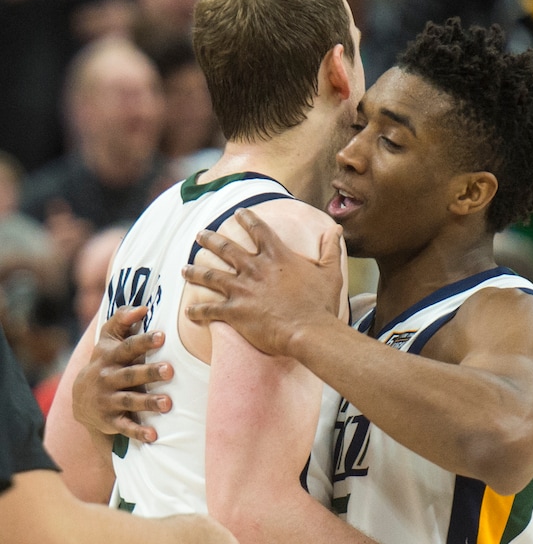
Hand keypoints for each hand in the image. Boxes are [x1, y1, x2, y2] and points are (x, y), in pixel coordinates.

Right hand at [73, 305, 172, 442]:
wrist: (81, 398)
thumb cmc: (106, 361)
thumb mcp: (108, 339)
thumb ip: (122, 319)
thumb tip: (143, 307)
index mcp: (110, 356)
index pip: (127, 347)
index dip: (143, 341)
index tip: (162, 336)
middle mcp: (107, 378)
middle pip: (130, 374)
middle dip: (149, 373)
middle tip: (170, 370)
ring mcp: (108, 400)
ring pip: (129, 401)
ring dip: (148, 402)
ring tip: (168, 404)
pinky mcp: (110, 420)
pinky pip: (124, 427)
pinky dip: (138, 432)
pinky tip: (153, 436)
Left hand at [183, 208, 343, 355]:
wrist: (310, 330)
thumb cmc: (321, 303)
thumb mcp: (330, 272)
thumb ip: (331, 249)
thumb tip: (337, 229)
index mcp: (277, 256)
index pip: (258, 230)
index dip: (247, 219)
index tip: (238, 212)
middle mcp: (255, 269)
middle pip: (226, 249)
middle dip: (210, 240)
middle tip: (200, 235)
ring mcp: (243, 290)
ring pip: (211, 276)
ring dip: (195, 272)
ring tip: (184, 269)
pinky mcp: (235, 311)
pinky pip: (210, 309)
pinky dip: (197, 310)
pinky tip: (189, 311)